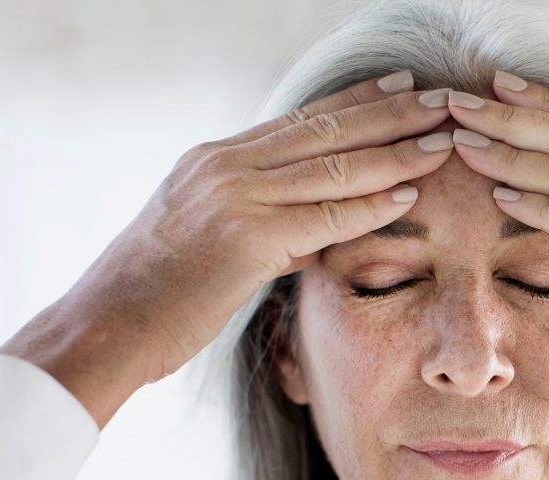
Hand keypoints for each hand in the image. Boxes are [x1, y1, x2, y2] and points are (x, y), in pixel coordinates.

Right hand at [2, 71, 456, 426]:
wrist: (106, 325)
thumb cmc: (157, 295)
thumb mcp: (211, 243)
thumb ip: (266, 229)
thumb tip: (313, 238)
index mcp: (216, 159)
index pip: (303, 120)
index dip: (358, 100)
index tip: (401, 85)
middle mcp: (225, 165)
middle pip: (326, 129)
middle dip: (390, 112)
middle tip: (441, 99)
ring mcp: (234, 197)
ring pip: (333, 165)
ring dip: (396, 150)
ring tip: (442, 139)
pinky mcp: (244, 237)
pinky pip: (324, 216)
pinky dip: (370, 205)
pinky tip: (409, 194)